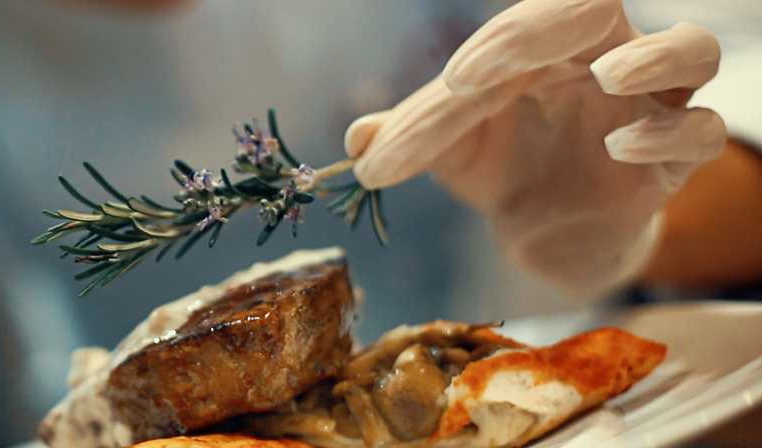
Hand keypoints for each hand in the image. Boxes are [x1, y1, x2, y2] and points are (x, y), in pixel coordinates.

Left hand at [345, 0, 724, 295]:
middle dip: (538, 29)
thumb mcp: (448, 152)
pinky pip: (703, 132)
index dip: (496, 39)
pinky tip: (620, 146)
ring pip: (693, 50)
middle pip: (598, 7)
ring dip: (652, 57)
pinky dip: (671, 134)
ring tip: (604, 76)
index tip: (449, 86)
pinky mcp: (674, 164)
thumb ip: (407, 137)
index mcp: (547, 45)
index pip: (526, 21)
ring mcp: (649, 107)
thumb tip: (355, 138)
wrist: (546, 233)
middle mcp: (605, 59)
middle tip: (471, 76)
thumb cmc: (502, 165)